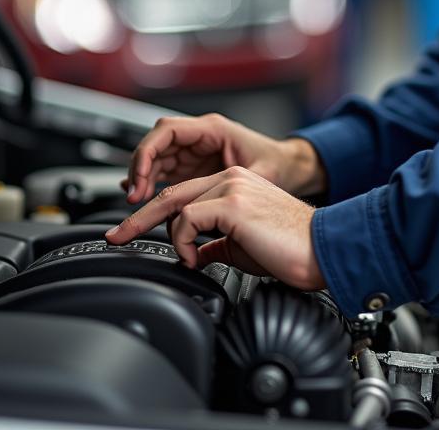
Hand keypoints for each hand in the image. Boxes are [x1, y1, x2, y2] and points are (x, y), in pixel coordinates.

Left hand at [106, 166, 325, 289]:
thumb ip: (218, 242)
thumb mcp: (244, 245)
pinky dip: (183, 242)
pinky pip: (187, 218)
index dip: (154, 214)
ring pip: (175, 205)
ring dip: (169, 237)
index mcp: (235, 184)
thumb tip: (199, 253)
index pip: (184, 194)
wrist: (322, 249)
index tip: (132, 232)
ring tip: (186, 259)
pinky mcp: (233, 203)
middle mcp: (231, 178)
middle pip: (171, 193)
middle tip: (116, 237)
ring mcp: (231, 187)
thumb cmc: (291, 249)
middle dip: (138, 218)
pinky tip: (197, 258)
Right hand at [121, 113, 325, 203]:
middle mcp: (200, 137)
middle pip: (156, 144)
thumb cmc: (279, 164)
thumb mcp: (262, 173)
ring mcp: (195, 151)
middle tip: (135, 196)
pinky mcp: (194, 167)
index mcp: (213, 129)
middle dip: (140, 167)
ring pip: (157, 157)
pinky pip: (164, 170)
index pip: (167, 131)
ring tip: (136, 201)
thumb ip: (239, 183)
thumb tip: (220, 199)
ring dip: (143, 177)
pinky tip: (141, 196)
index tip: (141, 177)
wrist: (289, 168)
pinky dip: (151, 182)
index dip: (147, 152)